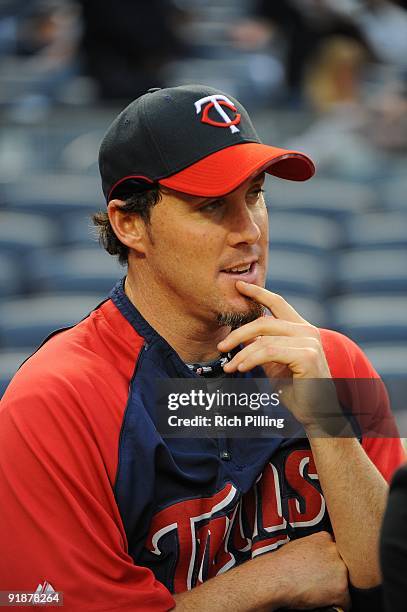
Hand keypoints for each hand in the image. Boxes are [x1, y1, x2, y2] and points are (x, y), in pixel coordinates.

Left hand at [218, 282, 340, 429]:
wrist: (317, 414)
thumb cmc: (297, 390)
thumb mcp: (275, 364)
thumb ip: (262, 347)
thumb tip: (242, 337)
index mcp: (301, 329)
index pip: (278, 303)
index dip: (258, 293)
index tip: (239, 286)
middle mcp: (307, 331)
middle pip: (265, 322)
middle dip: (239, 333)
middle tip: (221, 347)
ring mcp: (310, 341)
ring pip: (264, 340)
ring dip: (242, 354)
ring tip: (230, 367)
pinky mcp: (308, 355)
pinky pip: (270, 352)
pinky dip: (252, 359)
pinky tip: (241, 368)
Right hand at [270, 532, 349, 610]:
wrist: (275, 578)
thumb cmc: (282, 564)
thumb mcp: (300, 545)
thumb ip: (316, 548)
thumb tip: (320, 558)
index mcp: (324, 538)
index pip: (336, 550)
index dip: (330, 562)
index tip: (324, 568)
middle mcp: (335, 551)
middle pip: (343, 564)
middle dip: (335, 573)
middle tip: (323, 580)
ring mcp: (340, 568)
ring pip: (346, 582)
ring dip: (337, 587)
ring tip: (321, 591)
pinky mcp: (341, 588)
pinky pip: (347, 601)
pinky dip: (338, 604)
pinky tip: (325, 602)